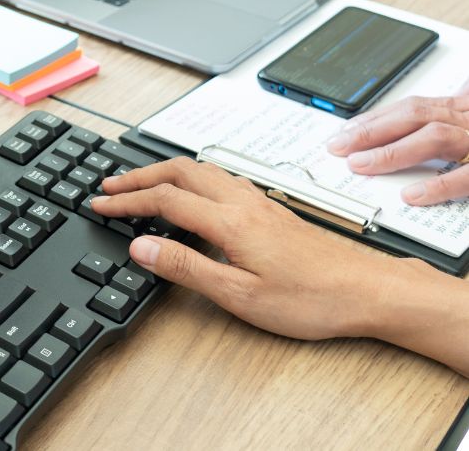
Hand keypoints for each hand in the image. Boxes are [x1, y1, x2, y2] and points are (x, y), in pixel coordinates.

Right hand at [91, 158, 400, 340]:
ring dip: (164, 171)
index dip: (126, 201)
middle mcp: (242, 202)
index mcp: (228, 221)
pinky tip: (194, 192)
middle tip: (109, 186)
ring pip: (201, 170)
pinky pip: (220, 178)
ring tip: (141, 183)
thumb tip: (142, 246)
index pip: (163, 198)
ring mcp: (258, 202)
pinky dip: (192, 177)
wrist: (368, 291)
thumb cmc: (312, 298)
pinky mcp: (271, 210)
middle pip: (178, 171)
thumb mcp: (240, 295)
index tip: (100, 205)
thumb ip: (186, 267)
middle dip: (138, 175)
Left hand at [326, 81, 468, 204]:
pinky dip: (438, 184)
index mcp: (461, 110)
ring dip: (393, 151)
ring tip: (360, 164)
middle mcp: (468, 120)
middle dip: (372, 131)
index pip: (412, 108)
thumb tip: (389, 138)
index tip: (345, 132)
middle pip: (415, 116)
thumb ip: (441, 125)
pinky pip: (465, 176)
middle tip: (338, 146)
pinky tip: (410, 194)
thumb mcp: (468, 124)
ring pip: (435, 137)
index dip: (376, 119)